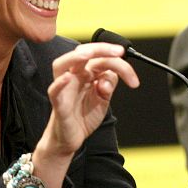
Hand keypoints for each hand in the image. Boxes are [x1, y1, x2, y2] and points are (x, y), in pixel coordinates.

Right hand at [34, 43, 138, 187]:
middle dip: (101, 49)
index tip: (133, 76)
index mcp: (86, 74)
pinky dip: (60, 83)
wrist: (71, 138)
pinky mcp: (58, 103)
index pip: (102, 59)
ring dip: (75, 57)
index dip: (119, 62)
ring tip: (88, 54)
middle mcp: (74, 76)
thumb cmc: (83, 116)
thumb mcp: (103, 99)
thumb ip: (108, 85)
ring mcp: (64, 88)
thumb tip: (109, 77)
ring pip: (62, 65)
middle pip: (83, 54)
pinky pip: (54, 91)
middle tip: (119, 52)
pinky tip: (68, 78)